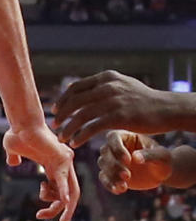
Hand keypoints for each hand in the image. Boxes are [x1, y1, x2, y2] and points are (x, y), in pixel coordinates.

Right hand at [3, 123, 78, 220]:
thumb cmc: (18, 133)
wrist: (21, 122)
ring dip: (58, 206)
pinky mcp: (63, 159)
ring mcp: (65, 163)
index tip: (38, 216)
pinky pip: (65, 181)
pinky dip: (65, 192)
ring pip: (71, 192)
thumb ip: (15, 157)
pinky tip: (65, 203)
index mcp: (53, 167)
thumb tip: (13, 163)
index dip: (51, 205)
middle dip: (67, 212)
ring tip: (42, 213)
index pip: (59, 192)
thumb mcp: (13, 149)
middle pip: (71, 195)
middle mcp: (63, 166)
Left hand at [53, 70, 175, 146]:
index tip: (56, 109)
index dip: (63, 99)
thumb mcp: (124, 84)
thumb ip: (106, 85)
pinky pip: (92, 127)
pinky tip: (75, 142)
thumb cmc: (145, 99)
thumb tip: (88, 89)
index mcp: (106, 78)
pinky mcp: (118, 117)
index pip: (76, 87)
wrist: (167, 108)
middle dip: (62, 114)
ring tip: (61, 137)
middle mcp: (107, 87)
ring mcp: (112, 101)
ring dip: (68, 127)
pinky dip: (81, 135)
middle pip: (75, 101)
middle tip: (54, 124)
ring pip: (81, 115)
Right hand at [98, 130, 171, 193]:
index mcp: (126, 136)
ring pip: (102, 164)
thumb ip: (149, 155)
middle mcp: (115, 146)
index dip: (117, 148)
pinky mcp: (112, 173)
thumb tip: (135, 158)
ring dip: (111, 175)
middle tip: (128, 176)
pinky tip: (119, 190)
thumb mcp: (161, 155)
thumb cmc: (163, 159)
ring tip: (124, 186)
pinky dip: (109, 184)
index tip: (128, 160)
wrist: (161, 172)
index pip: (113, 137)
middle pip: (105, 151)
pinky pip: (104, 177)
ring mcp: (112, 160)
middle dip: (114, 165)